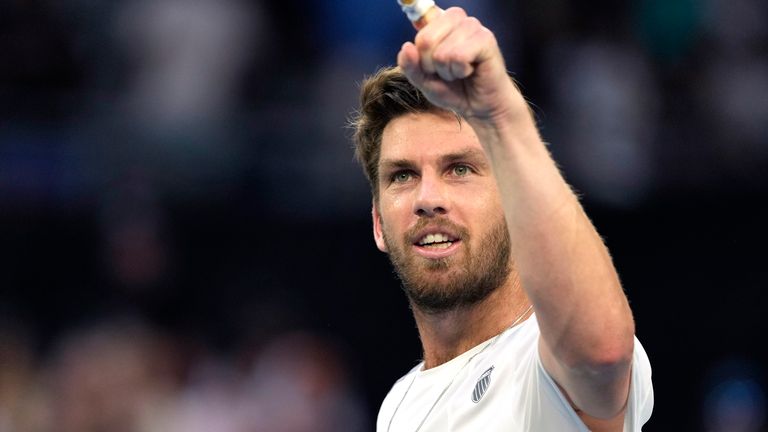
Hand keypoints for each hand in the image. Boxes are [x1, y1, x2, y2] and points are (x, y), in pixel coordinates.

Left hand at [397, 7, 526, 123]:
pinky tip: (469, 71)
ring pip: (442, 52)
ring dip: (448, 71)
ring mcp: (472, 26)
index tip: (432, 65)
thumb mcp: (423, 81)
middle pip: (425, 40)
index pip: (417, 30)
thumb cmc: (454, 89)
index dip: (420, 55)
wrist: (479, 107)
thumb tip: (407, 47)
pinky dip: (460, 71)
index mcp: (439, 21)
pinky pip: (458, 56)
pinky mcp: (486, 39)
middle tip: (447, 71)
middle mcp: (456, 18)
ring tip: (460, 72)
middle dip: (431, 65)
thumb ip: (410, 66)